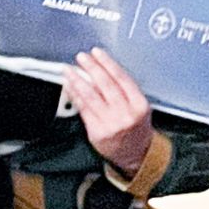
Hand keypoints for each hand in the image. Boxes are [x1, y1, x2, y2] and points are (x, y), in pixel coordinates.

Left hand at [64, 48, 153, 176]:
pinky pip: (83, 110)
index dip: (108, 63)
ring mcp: (110, 123)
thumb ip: (123, 91)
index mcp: (139, 105)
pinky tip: (69, 87)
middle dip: (91, 68)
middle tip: (81, 57)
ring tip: (69, 70)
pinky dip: (74, 96)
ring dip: (78, 80)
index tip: (97, 53)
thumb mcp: (138, 107)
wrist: (137, 155)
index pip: (122, 78)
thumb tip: (100, 70)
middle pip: (105, 85)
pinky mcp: (97, 132)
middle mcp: (126, 113)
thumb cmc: (136, 128)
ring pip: (91, 97)